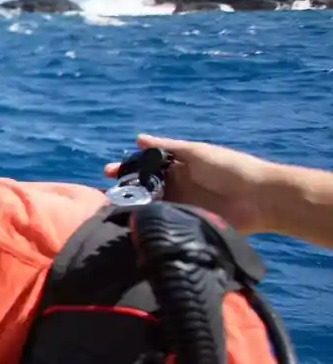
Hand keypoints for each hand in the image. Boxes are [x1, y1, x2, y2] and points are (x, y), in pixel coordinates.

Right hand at [105, 133, 276, 234]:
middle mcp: (177, 187)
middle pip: (145, 188)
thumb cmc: (229, 168)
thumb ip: (167, 147)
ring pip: (150, 206)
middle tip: (104, 194)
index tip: (108, 172)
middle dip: (126, 190)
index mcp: (179, 168)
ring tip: (112, 210)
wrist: (258, 198)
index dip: (128, 168)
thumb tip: (138, 138)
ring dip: (134, 207)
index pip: (148, 168)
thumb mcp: (196, 152)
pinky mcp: (187, 223)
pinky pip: (164, 223)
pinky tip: (132, 224)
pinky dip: (149, 222)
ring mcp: (181, 206)